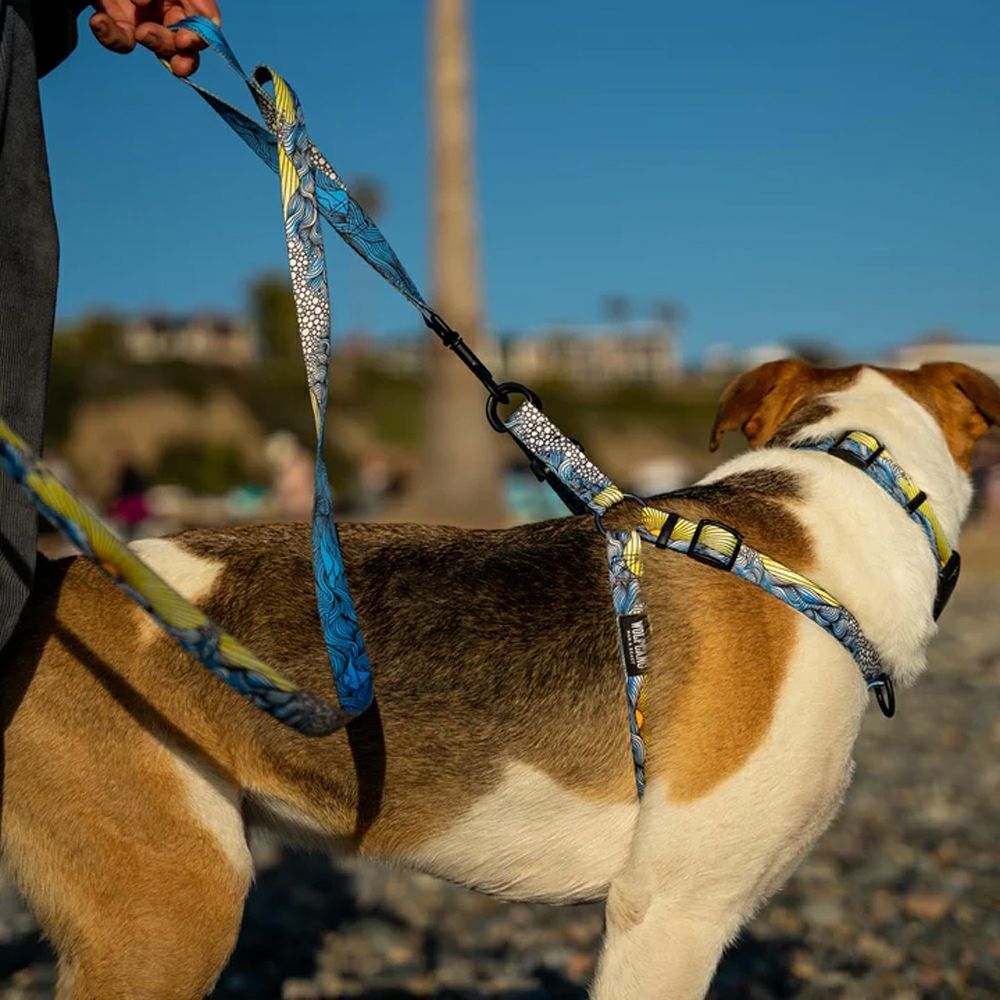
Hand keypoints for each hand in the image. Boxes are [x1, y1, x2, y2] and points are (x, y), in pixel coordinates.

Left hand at [89, 1, 221, 77]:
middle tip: (155, 36)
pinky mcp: (118, 22)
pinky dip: (110, 37)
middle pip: (186, 40)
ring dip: (153, 43)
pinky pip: (121, 41)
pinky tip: (99, 21)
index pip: (206, 21)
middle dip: (176, 46)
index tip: (186, 40)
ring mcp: (145, 16)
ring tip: (139, 32)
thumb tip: (161, 6)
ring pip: (158, 47)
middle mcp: (169, 5)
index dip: (202, 34)